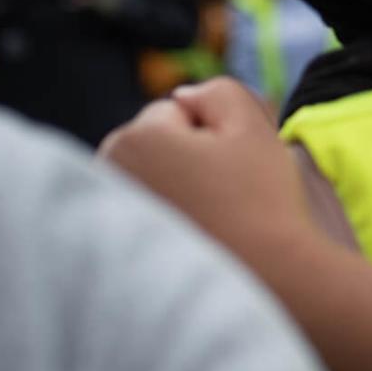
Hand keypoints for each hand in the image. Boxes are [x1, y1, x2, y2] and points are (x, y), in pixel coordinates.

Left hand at [98, 78, 320, 268]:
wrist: (268, 279)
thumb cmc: (261, 201)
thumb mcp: (251, 126)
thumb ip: (216, 91)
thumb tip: (182, 97)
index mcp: (136, 137)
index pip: (174, 114)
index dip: (212, 134)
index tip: (230, 169)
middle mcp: (107, 172)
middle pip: (152, 145)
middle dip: (182, 159)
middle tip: (222, 196)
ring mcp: (104, 213)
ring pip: (145, 177)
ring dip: (170, 189)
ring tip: (207, 221)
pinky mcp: (110, 248)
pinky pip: (137, 214)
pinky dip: (158, 221)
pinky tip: (186, 240)